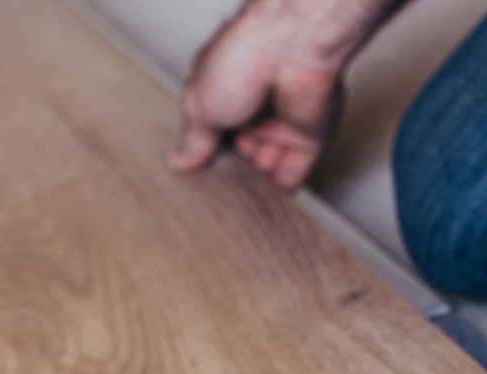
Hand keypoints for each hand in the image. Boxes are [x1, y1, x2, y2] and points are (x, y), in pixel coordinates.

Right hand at [168, 0, 384, 186]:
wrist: (291, 52)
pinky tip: (267, 207)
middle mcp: (254, 109)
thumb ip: (193, 139)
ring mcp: (282, 125)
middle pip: (241, 153)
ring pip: (267, 167)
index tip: (194, 177)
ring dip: (255, 184)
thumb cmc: (242, 59)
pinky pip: (295, 172)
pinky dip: (282, 190)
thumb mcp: (200, 104)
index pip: (213, 132)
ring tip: (237, 207)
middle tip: (217, 196)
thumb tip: (177, 161)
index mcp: (225, 94)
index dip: (204, 152)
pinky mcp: (309, 139)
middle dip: (231, 172)